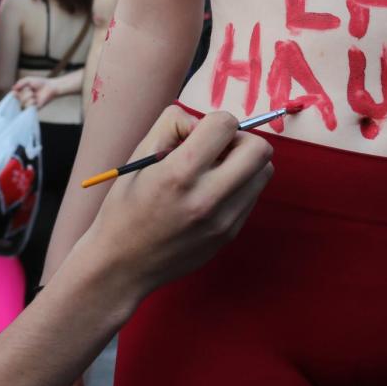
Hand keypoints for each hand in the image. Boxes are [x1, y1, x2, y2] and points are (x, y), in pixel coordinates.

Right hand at [12, 76, 58, 108]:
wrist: (51, 87)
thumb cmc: (40, 83)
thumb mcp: (28, 80)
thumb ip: (20, 83)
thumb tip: (13, 89)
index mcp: (22, 93)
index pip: (14, 95)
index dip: (14, 93)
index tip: (16, 90)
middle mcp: (25, 99)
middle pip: (18, 98)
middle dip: (24, 92)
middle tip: (31, 90)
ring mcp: (29, 104)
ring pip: (23, 102)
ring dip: (28, 96)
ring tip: (34, 94)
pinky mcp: (34, 108)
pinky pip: (28, 107)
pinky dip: (31, 102)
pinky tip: (36, 99)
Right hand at [83, 105, 273, 294]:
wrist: (123, 265)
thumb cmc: (125, 207)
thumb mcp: (138, 157)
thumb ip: (172, 126)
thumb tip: (201, 121)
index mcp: (179, 173)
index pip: (226, 125)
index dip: (215, 120)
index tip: (201, 132)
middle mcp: (206, 197)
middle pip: (259, 149)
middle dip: (241, 139)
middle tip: (218, 148)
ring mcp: (223, 220)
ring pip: (264, 172)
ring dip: (245, 163)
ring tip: (216, 170)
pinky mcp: (229, 234)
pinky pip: (252, 196)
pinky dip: (240, 185)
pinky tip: (213, 192)